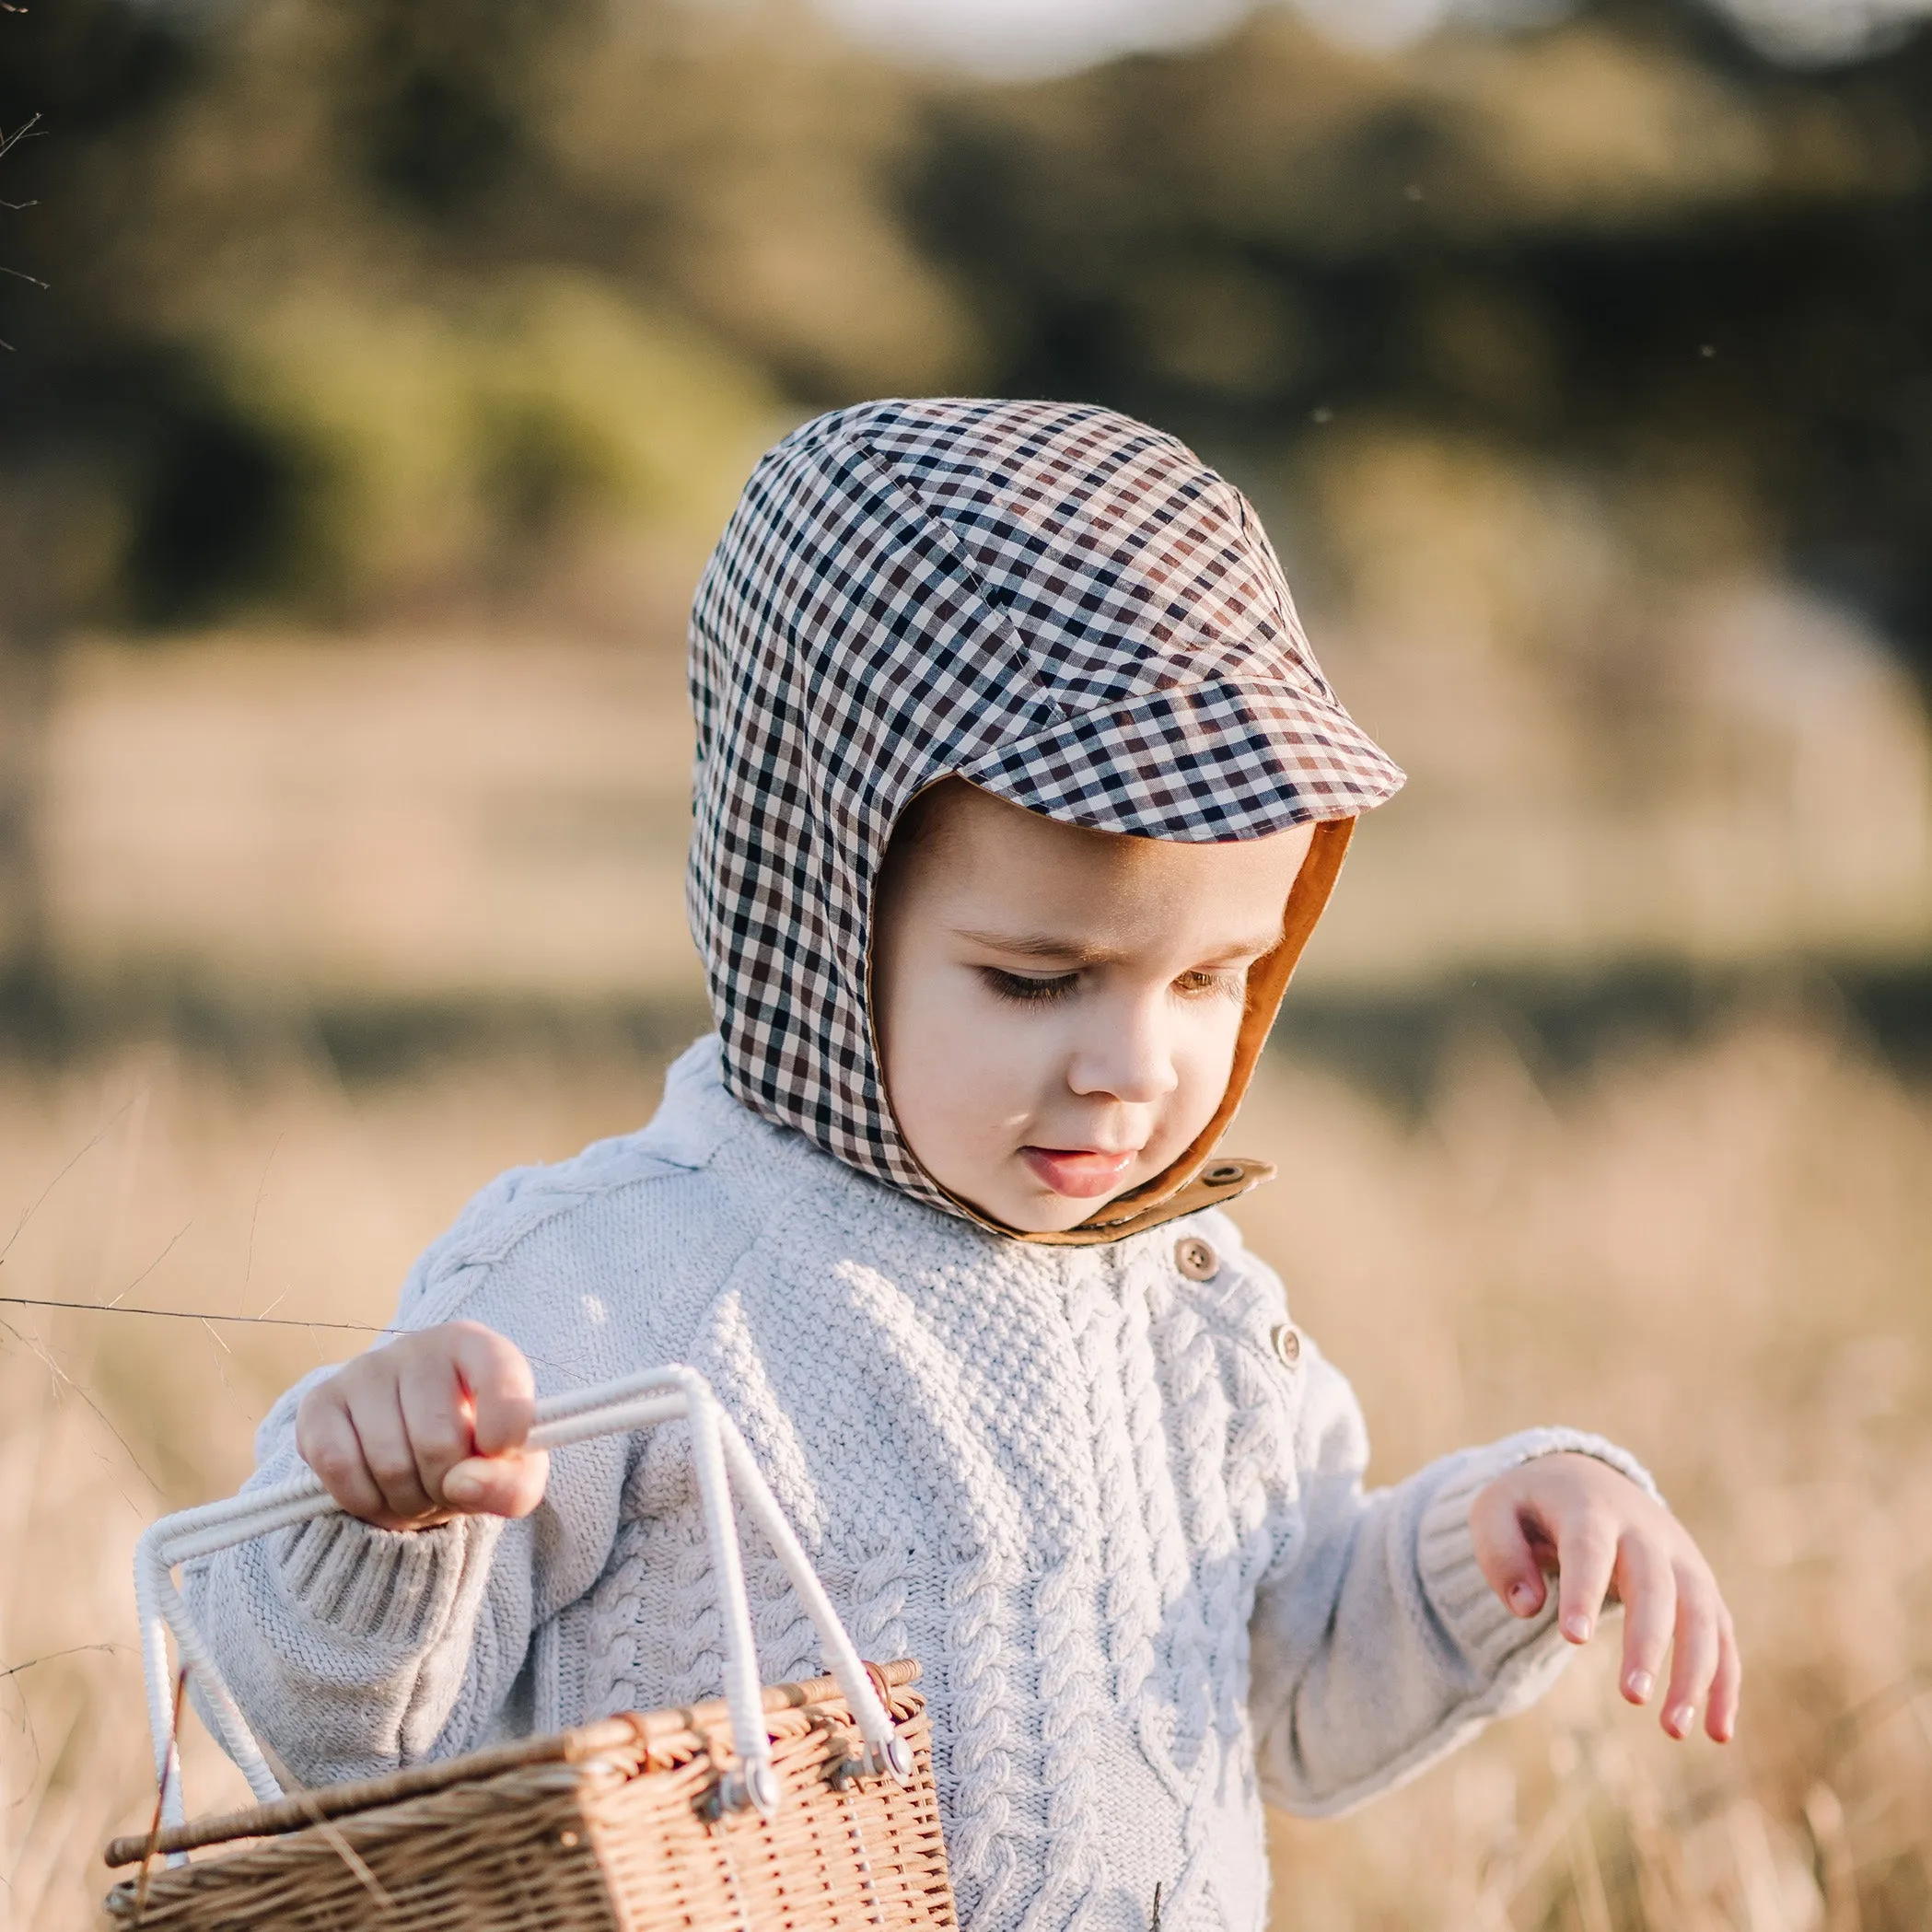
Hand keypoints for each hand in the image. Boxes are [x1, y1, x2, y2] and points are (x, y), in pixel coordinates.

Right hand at [295, 1322, 548, 1529]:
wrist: (412, 1448)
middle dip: (445, 1489)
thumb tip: (463, 1485)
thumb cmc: (473, 1451)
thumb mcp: (512, 1470)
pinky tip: (379, 1493)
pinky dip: (364, 1501)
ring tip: (417, 1491)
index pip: (502, 1379)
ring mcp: (364, 1369)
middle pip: (438, 1443)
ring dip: (407, 1503)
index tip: (500, 1453)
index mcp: (477, 1346)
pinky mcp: (319, 1402)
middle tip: (447, 1489)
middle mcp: (418, 1346)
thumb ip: (512, 1485)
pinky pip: (338, 1467)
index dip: (507, 1433)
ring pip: (388, 1464)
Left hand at [1470, 1451, 1738, 1743]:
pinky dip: (1725, 1682)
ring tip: (1673, 1728)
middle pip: (1655, 1585)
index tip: (1572, 1639)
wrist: (1587, 1478)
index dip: (1584, 1590)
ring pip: (1701, 1614)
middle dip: (1648, 1642)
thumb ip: (1500, 1553)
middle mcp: (1646, 1531)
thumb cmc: (1533, 1505)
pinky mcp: (1700, 1586)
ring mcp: (1681, 1558)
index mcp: (1591, 1508)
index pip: (1589, 1548)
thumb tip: (1526, 1606)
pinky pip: (1722, 1635)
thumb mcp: (1496, 1510)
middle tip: (1632, 1697)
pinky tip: (1716, 1732)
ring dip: (1695, 1672)